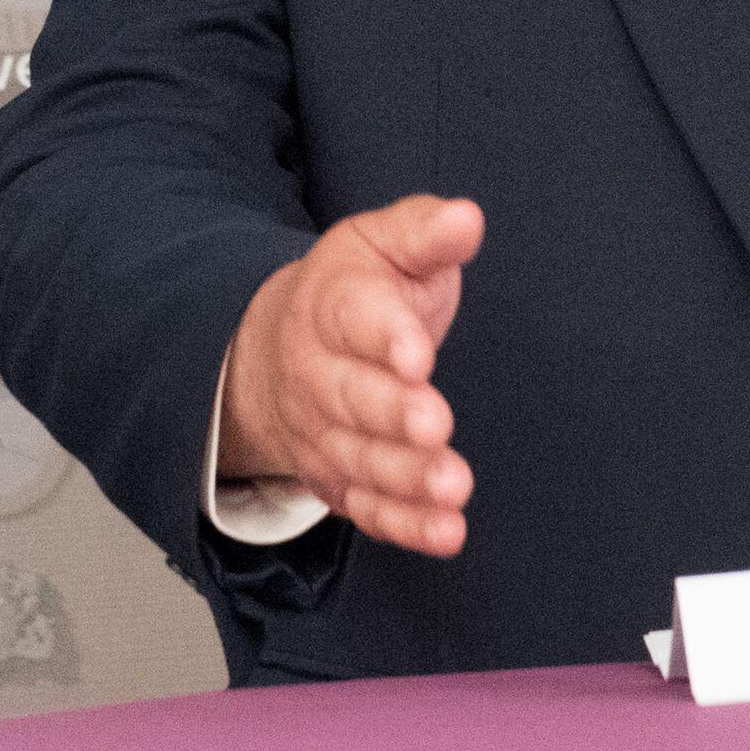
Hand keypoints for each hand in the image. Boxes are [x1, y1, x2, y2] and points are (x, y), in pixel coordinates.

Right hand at [219, 194, 482, 556]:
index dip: (386, 338)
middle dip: (393, 415)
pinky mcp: (339, 479)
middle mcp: (317, 373)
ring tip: (452, 487)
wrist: (281, 347)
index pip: (355, 319)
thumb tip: (468, 218)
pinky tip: (447, 532)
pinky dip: (405, 526)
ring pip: (360, 459)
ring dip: (406, 478)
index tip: (419, 355)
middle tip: (435, 424)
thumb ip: (427, 232)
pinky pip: (368, 508)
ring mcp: (323, 432)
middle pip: (351, 397)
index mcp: (332, 304)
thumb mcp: (385, 243)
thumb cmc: (357, 289)